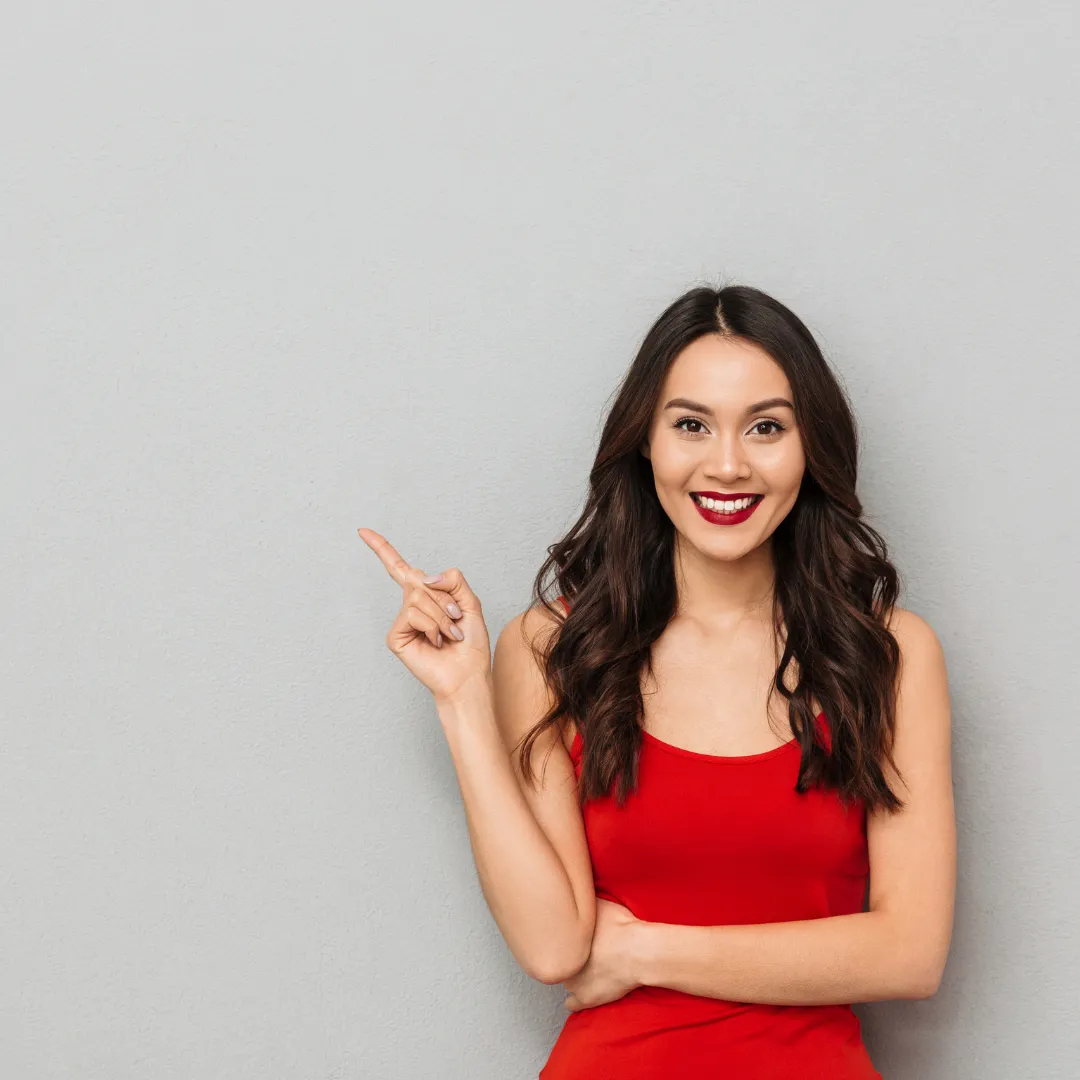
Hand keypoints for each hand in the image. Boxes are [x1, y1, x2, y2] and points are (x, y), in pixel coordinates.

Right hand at [358, 528, 491, 702]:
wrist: (468, 674)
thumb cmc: (470, 643)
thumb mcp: (470, 602)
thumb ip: (453, 580)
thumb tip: (422, 576)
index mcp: (425, 596)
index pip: (399, 568)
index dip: (382, 548)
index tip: (363, 531)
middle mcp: (410, 606)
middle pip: (420, 580)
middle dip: (445, 599)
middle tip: (456, 621)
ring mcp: (402, 621)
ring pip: (419, 596)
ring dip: (442, 616)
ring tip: (449, 635)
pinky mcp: (395, 636)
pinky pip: (413, 614)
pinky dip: (432, 626)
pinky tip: (436, 642)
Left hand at [562, 898, 643, 1011]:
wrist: (638, 951)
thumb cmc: (619, 925)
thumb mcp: (597, 903)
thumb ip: (582, 901)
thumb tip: (571, 890)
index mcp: (564, 940)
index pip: (554, 940)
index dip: (564, 938)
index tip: (570, 937)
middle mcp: (563, 960)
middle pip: (559, 958)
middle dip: (567, 955)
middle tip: (580, 951)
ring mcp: (573, 983)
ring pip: (564, 979)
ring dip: (571, 975)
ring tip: (583, 970)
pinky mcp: (587, 999)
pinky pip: (572, 1004)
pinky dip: (575, 1001)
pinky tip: (576, 998)